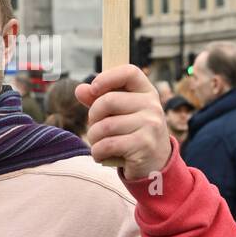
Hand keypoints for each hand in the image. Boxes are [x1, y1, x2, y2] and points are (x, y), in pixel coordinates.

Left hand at [75, 65, 171, 180]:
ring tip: (99, 144)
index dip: (107, 77)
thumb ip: (99, 100)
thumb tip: (80, 89)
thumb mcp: (119, 114)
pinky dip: (97, 152)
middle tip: (96, 127)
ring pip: (104, 126)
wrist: (156, 164)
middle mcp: (152, 106)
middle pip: (108, 100)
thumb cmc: (132, 134)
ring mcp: (150, 125)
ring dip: (94, 138)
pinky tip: (102, 155)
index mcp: (147, 93)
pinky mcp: (144, 146)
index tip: (94, 88)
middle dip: (93, 116)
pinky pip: (107, 145)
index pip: (129, 72)